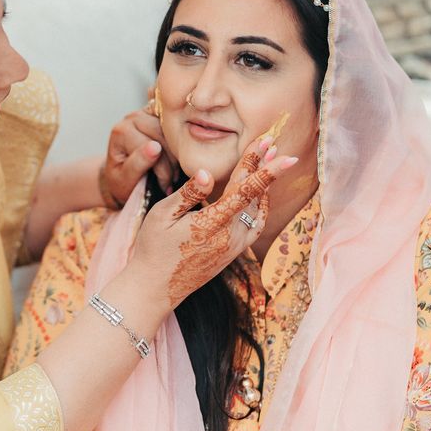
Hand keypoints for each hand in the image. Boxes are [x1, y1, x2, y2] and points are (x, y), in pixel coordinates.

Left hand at [102, 107, 176, 207]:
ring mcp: (147, 113)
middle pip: (164, 135)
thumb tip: (155, 147)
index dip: (162, 170)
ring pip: (174, 130)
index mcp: (121, 132)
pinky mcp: (159, 113)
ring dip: (177, 153)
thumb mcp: (125, 180)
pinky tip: (178, 157)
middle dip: (171, 161)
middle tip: (172, 181)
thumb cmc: (122, 181)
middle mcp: (132, 118)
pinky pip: (178, 124)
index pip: (151, 146)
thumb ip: (137, 164)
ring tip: (174, 173)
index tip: (164, 186)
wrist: (122, 176)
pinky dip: (181, 141)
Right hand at [129, 135, 297, 308]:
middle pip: (255, 195)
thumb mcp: (162, 215)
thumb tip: (208, 172)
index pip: (245, 190)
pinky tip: (257, 193)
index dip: (263, 168)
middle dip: (264, 167)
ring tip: (267, 161)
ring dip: (264, 185)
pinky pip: (255, 224)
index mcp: (212, 224)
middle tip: (271, 143)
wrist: (156, 288)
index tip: (277, 151)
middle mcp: (230, 237)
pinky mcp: (234, 252)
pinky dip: (259, 204)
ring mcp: (235, 246)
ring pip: (259, 210)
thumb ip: (187, 194)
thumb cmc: (153, 248)